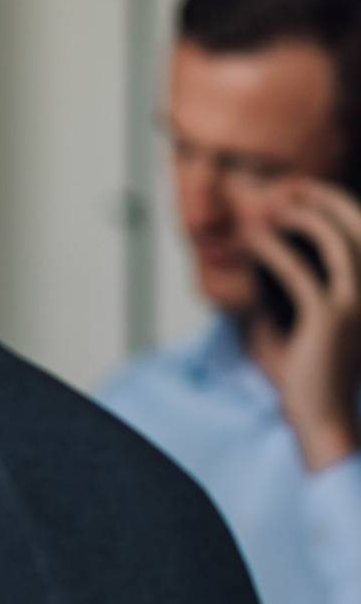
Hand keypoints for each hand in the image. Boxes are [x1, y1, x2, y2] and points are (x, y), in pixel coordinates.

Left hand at [246, 181, 360, 469]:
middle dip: (325, 200)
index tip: (307, 190)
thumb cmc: (313, 371)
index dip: (340, 206)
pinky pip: (298, 272)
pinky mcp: (327, 318)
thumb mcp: (312, 321)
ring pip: (332, 243)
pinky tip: (253, 242)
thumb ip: (300, 286)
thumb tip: (270, 248)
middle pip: (357, 229)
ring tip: (268, 209)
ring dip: (299, 218)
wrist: (322, 416)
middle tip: (289, 187)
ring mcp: (357, 305)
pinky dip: (273, 250)